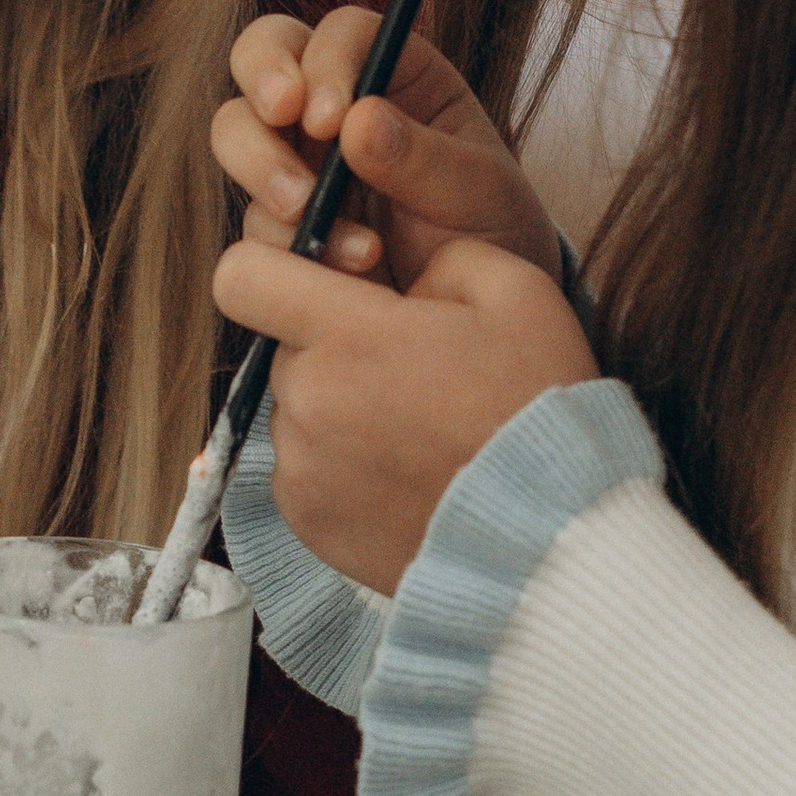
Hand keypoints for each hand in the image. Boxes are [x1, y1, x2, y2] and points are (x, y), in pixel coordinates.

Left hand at [212, 232, 595, 595]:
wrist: (554, 538)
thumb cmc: (539, 406)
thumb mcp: (518, 293)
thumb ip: (443, 257)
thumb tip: (404, 274)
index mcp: (348, 335)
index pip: (241, 276)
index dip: (272, 268)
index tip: (323, 284)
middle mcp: (307, 401)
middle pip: (283, 347)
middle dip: (331, 347)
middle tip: (409, 373)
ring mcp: (301, 470)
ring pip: (295, 410)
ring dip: (337, 409)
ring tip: (416, 434)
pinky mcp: (306, 522)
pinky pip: (303, 471)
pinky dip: (340, 467)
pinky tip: (405, 476)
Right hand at [214, 6, 559, 288]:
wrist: (476, 319)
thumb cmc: (492, 231)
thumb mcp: (478, 192)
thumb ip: (424, 157)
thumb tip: (359, 121)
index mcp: (397, 73)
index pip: (343, 33)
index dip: (325, 62)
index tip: (330, 118)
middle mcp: (336, 103)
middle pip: (263, 55)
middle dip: (261, 81)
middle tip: (280, 118)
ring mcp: (300, 157)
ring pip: (237, 132)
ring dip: (265, 170)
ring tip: (309, 215)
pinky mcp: (279, 217)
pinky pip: (252, 216)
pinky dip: (286, 240)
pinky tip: (351, 265)